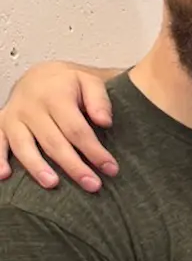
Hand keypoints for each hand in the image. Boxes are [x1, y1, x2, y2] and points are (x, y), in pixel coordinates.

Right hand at [0, 62, 115, 191]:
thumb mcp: (89, 81)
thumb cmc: (69, 83)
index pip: (76, 129)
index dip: (94, 151)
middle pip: (53, 142)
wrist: (40, 75)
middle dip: (73, 166)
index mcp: (55, 96)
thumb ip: (99, 100)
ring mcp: (13, 117)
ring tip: (53, 184)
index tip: (111, 169)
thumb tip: (104, 122)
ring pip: (24, 146)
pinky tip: (4, 176)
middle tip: (93, 185)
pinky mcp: (1, 124)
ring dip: (37, 167)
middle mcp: (31, 107)